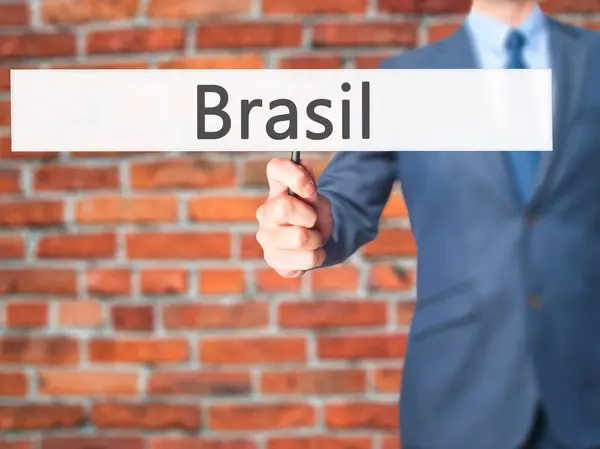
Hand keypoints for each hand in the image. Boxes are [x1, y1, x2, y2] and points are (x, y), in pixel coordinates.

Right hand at [256, 157, 333, 277]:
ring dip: (317, 239)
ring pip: (299, 237)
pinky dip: (318, 256)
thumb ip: (310, 186)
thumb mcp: (318, 201)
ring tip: (313, 239)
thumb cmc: (314, 219)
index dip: (294, 175)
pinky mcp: (274, 260)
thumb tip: (303, 165)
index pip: (275, 168)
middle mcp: (265, 213)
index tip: (310, 190)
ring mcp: (266, 238)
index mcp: (276, 191)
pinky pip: (306, 259)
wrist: (316, 246)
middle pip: (283, 207)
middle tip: (313, 222)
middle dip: (309, 217)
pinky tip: (311, 253)